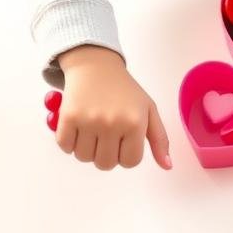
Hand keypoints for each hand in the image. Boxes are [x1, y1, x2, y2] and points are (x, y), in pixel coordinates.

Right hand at [56, 45, 171, 169]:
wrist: (96, 65)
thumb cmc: (125, 90)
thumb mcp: (149, 110)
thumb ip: (160, 139)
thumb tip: (167, 166)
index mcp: (135, 122)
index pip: (130, 162)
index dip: (126, 155)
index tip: (123, 141)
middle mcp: (112, 122)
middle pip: (105, 164)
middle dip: (106, 154)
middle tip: (106, 135)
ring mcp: (89, 120)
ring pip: (84, 157)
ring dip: (86, 149)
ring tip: (92, 130)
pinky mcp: (68, 116)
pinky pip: (65, 146)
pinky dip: (69, 142)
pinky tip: (77, 127)